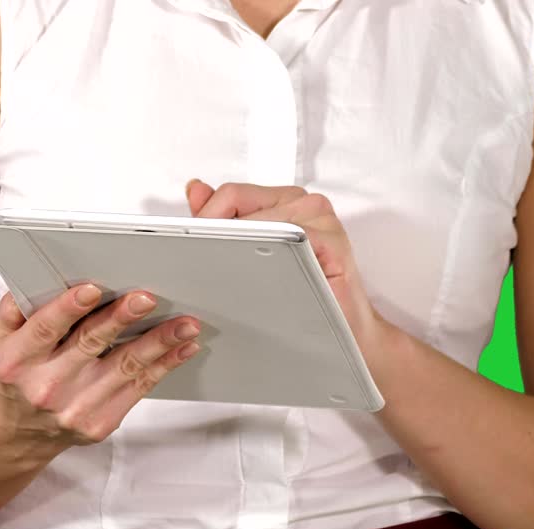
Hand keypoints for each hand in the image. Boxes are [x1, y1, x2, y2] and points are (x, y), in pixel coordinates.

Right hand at [0, 286, 202, 452]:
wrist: (17, 434)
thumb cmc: (15, 379)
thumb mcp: (1, 343)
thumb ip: (15, 312)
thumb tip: (32, 284)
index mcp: (16, 361)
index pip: (45, 329)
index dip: (69, 309)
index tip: (93, 290)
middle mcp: (46, 387)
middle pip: (91, 345)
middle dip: (121, 319)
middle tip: (147, 299)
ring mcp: (76, 408)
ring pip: (124, 368)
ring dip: (159, 343)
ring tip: (185, 325)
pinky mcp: (100, 424)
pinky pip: (139, 388)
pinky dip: (164, 366)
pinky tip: (182, 348)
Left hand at [185, 179, 388, 359]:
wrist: (347, 334)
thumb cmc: (303, 298)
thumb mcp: (256, 260)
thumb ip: (225, 223)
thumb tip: (195, 188)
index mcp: (284, 202)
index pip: (232, 194)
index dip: (205, 216)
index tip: (186, 242)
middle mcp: (304, 204)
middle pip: (240, 202)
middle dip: (213, 231)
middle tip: (196, 258)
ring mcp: (322, 219)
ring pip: (262, 219)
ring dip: (238, 244)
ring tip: (226, 269)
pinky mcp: (334, 241)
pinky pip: (293, 238)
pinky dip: (272, 253)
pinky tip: (260, 272)